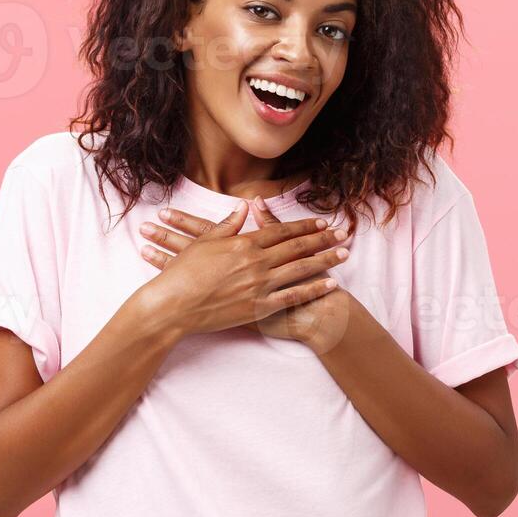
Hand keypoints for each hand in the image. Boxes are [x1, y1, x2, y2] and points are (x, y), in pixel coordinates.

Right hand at [136, 197, 348, 342]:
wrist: (172, 306)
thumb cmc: (182, 273)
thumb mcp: (203, 243)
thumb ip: (227, 225)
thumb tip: (242, 208)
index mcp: (244, 244)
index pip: (281, 231)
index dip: (304, 226)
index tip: (322, 222)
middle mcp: (257, 262)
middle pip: (297, 247)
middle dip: (323, 239)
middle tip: (344, 233)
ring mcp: (260, 285)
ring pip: (301, 269)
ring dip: (325, 260)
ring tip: (345, 254)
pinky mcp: (259, 308)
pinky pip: (293, 297)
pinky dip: (314, 290)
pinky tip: (330, 284)